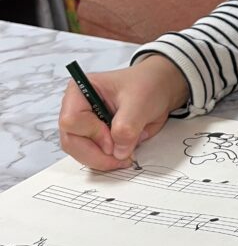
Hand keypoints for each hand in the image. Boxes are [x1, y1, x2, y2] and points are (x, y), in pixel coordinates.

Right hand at [58, 55, 189, 170]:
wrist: (159, 89)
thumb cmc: (147, 85)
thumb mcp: (140, 103)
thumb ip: (126, 127)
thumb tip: (118, 152)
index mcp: (80, 91)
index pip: (72, 120)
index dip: (93, 134)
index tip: (115, 140)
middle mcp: (76, 108)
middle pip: (70, 141)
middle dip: (96, 154)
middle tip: (121, 157)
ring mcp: (83, 124)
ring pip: (79, 152)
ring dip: (101, 159)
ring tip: (125, 154)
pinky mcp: (93, 137)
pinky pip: (91, 156)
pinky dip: (106, 160)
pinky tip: (122, 153)